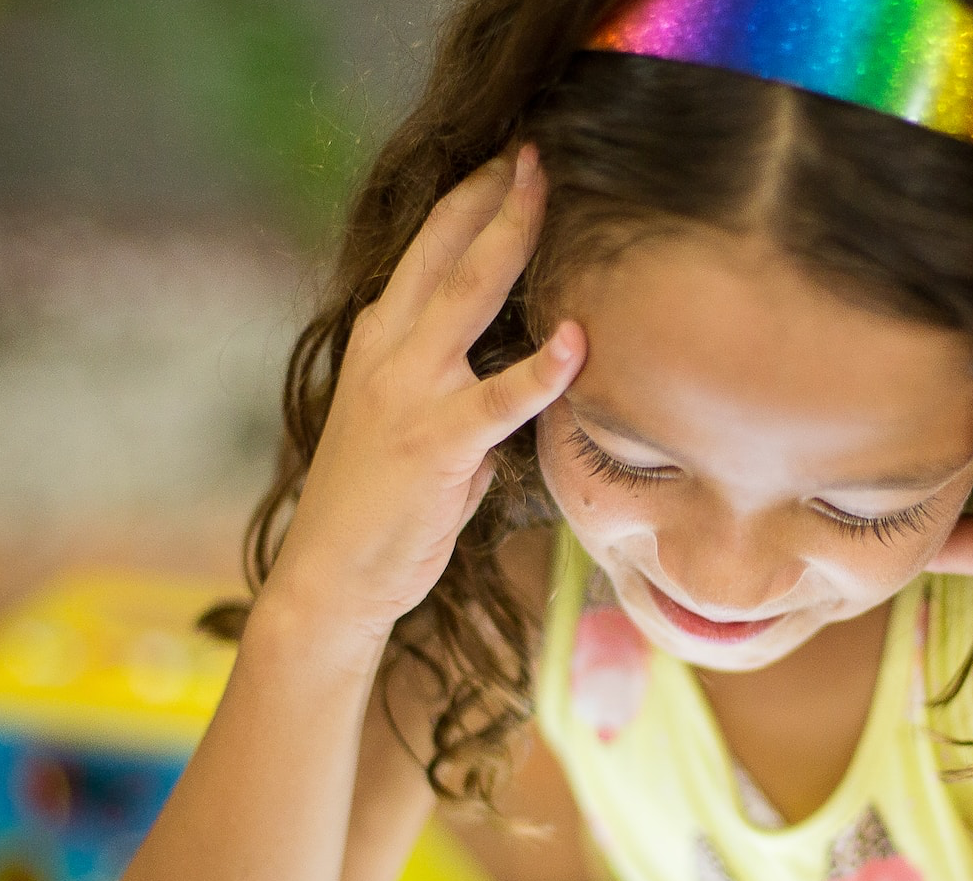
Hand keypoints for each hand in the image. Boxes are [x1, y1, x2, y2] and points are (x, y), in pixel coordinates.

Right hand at [263, 145, 584, 636]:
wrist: (334, 576)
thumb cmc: (386, 503)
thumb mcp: (418, 422)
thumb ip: (463, 387)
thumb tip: (521, 371)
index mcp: (383, 338)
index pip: (430, 248)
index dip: (471, 199)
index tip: (511, 157)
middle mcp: (390, 349)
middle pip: (448, 251)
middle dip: (493, 194)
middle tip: (536, 149)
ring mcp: (409, 392)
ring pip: (467, 297)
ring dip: (510, 239)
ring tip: (547, 192)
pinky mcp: (435, 443)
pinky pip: (497, 400)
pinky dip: (539, 369)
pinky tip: (575, 341)